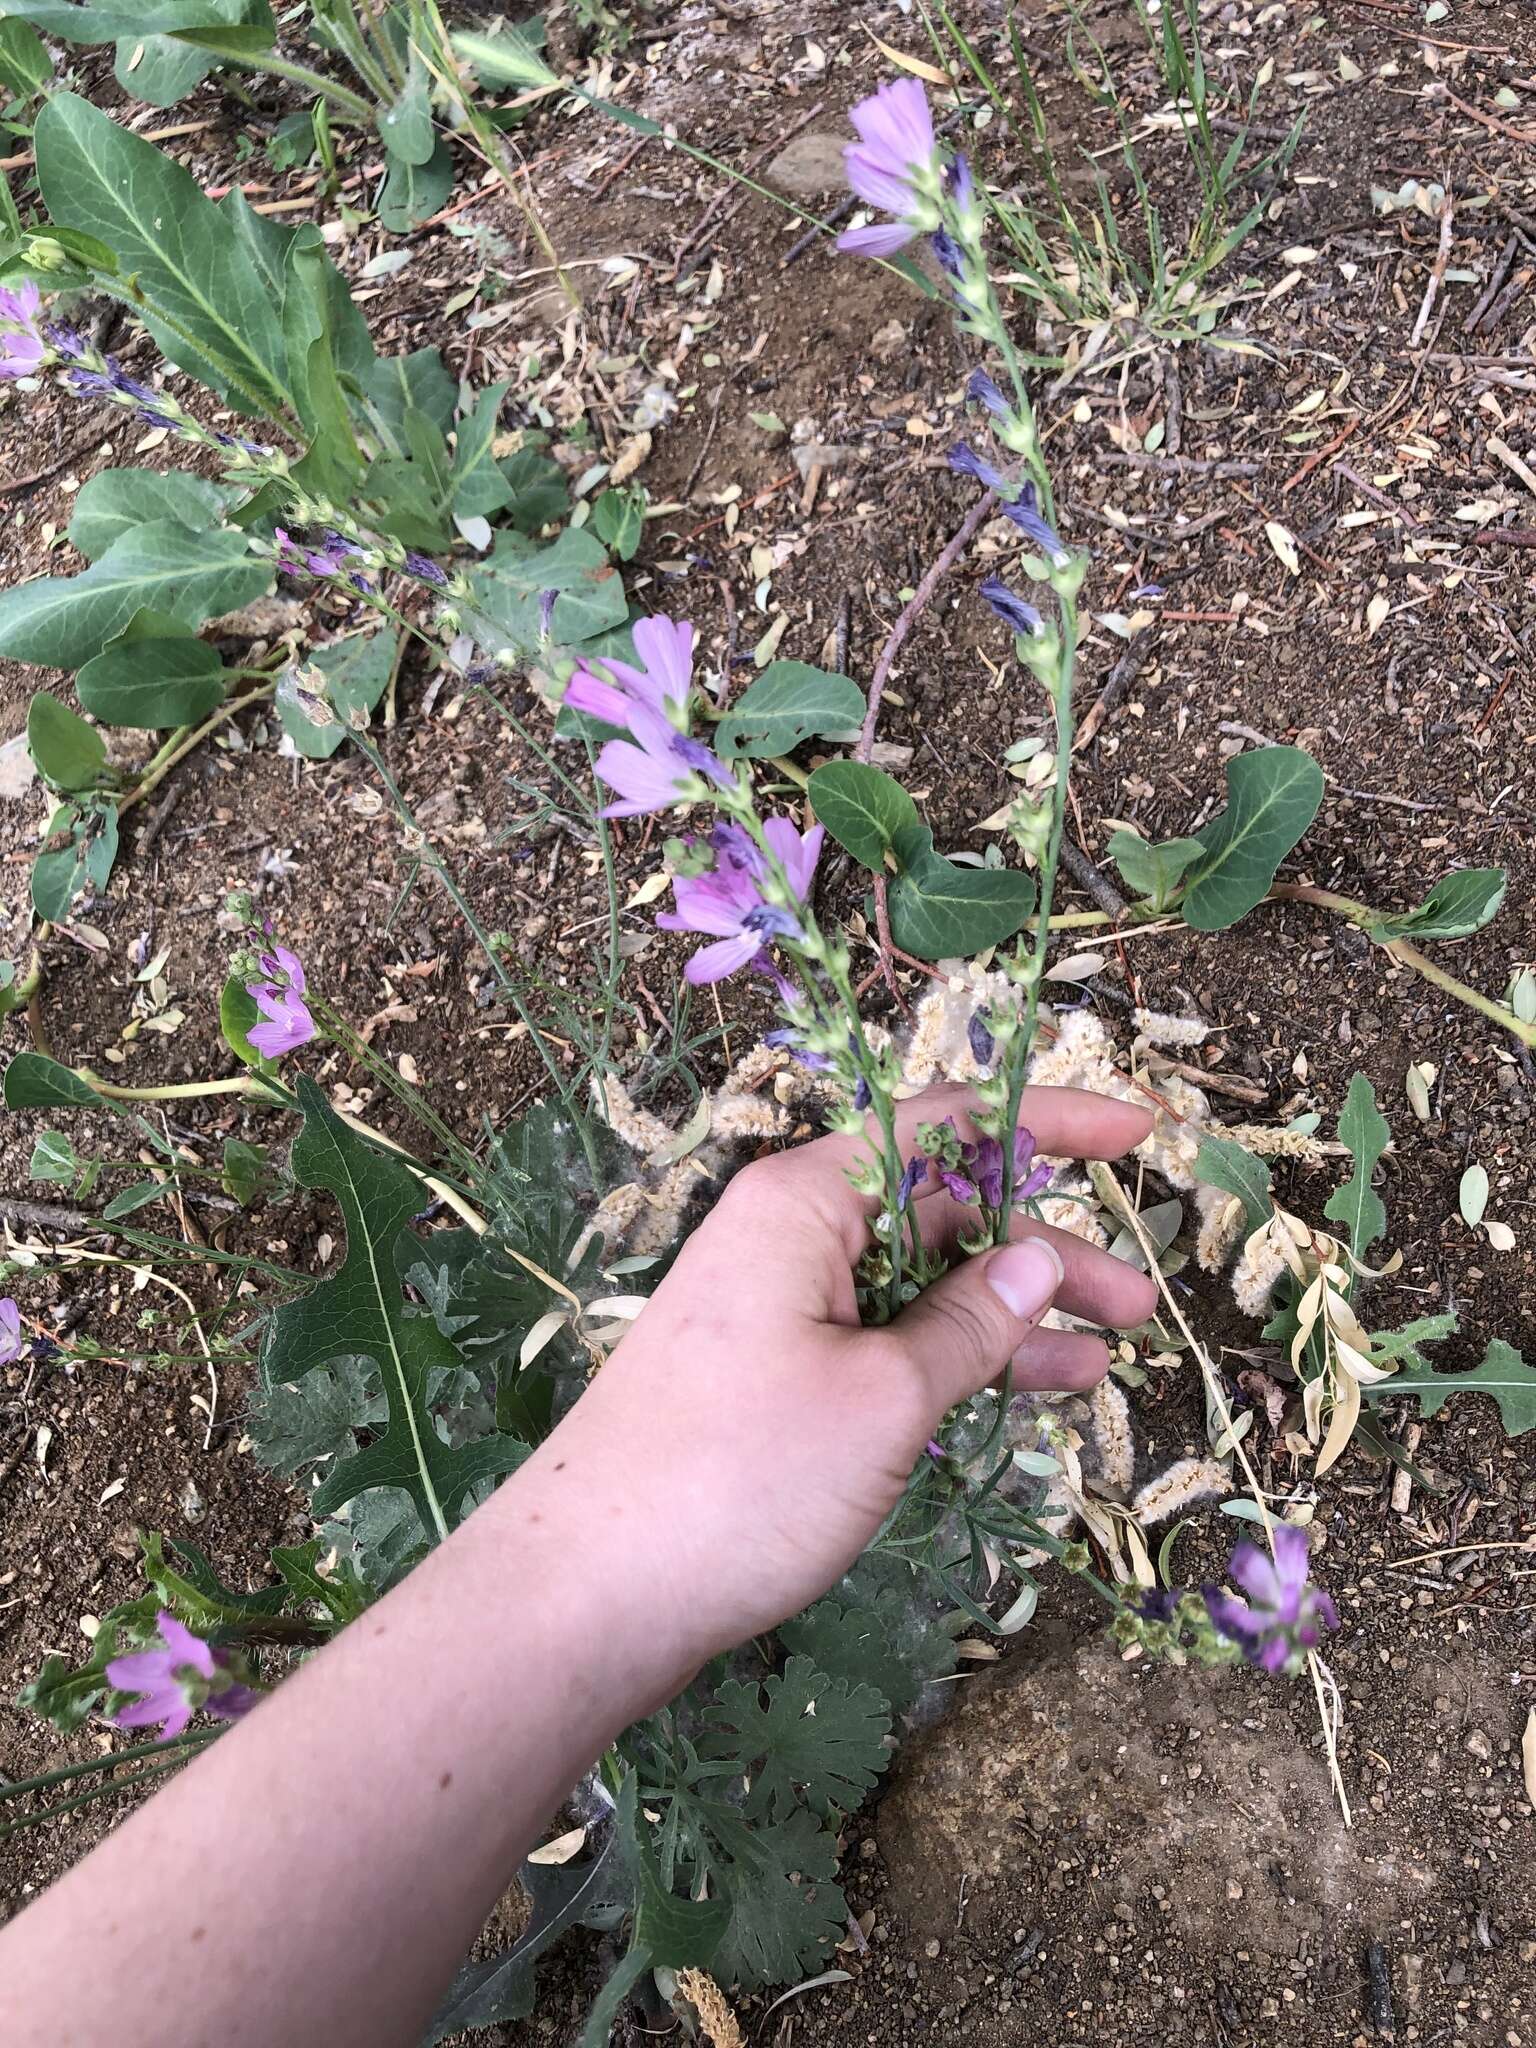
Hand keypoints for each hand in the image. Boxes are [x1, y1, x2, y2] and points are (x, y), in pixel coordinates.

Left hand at [515, 1083, 1156, 1690]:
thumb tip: (1039, 1256)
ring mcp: (777, 1306)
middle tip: (1140, 1305)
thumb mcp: (883, 1396)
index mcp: (806, 1199)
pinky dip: (954, 1359)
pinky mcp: (772, 1374)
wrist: (588, 1593)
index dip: (1047, 1119)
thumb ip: (971, 1322)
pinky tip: (1029, 1389)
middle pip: (938, 1208)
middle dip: (1043, 1247)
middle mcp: (789, 1234)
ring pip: (917, 1282)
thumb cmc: (738, 1475)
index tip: (1137, 1130)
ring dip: (1010, 1314)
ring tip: (1108, 1356)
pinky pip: (883, 1339)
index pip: (944, 1123)